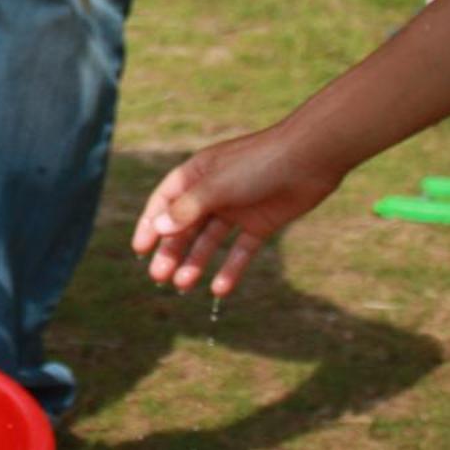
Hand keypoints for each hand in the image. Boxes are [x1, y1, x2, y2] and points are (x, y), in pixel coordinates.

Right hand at [132, 124, 344, 295]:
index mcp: (197, 174)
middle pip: (186, 226)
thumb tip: (160, 228)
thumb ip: (189, 209)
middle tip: (158, 278)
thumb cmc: (258, 164)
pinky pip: (240, 251)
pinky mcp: (260, 224)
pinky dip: (230, 270)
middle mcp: (214, 192)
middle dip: (171, 251)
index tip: (140, 250)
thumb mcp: (217, 186)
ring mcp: (237, 209)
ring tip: (183, 286)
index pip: (165, 201)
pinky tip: (218, 290)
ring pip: (210, 241)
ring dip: (196, 263)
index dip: (151, 224)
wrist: (309, 159)